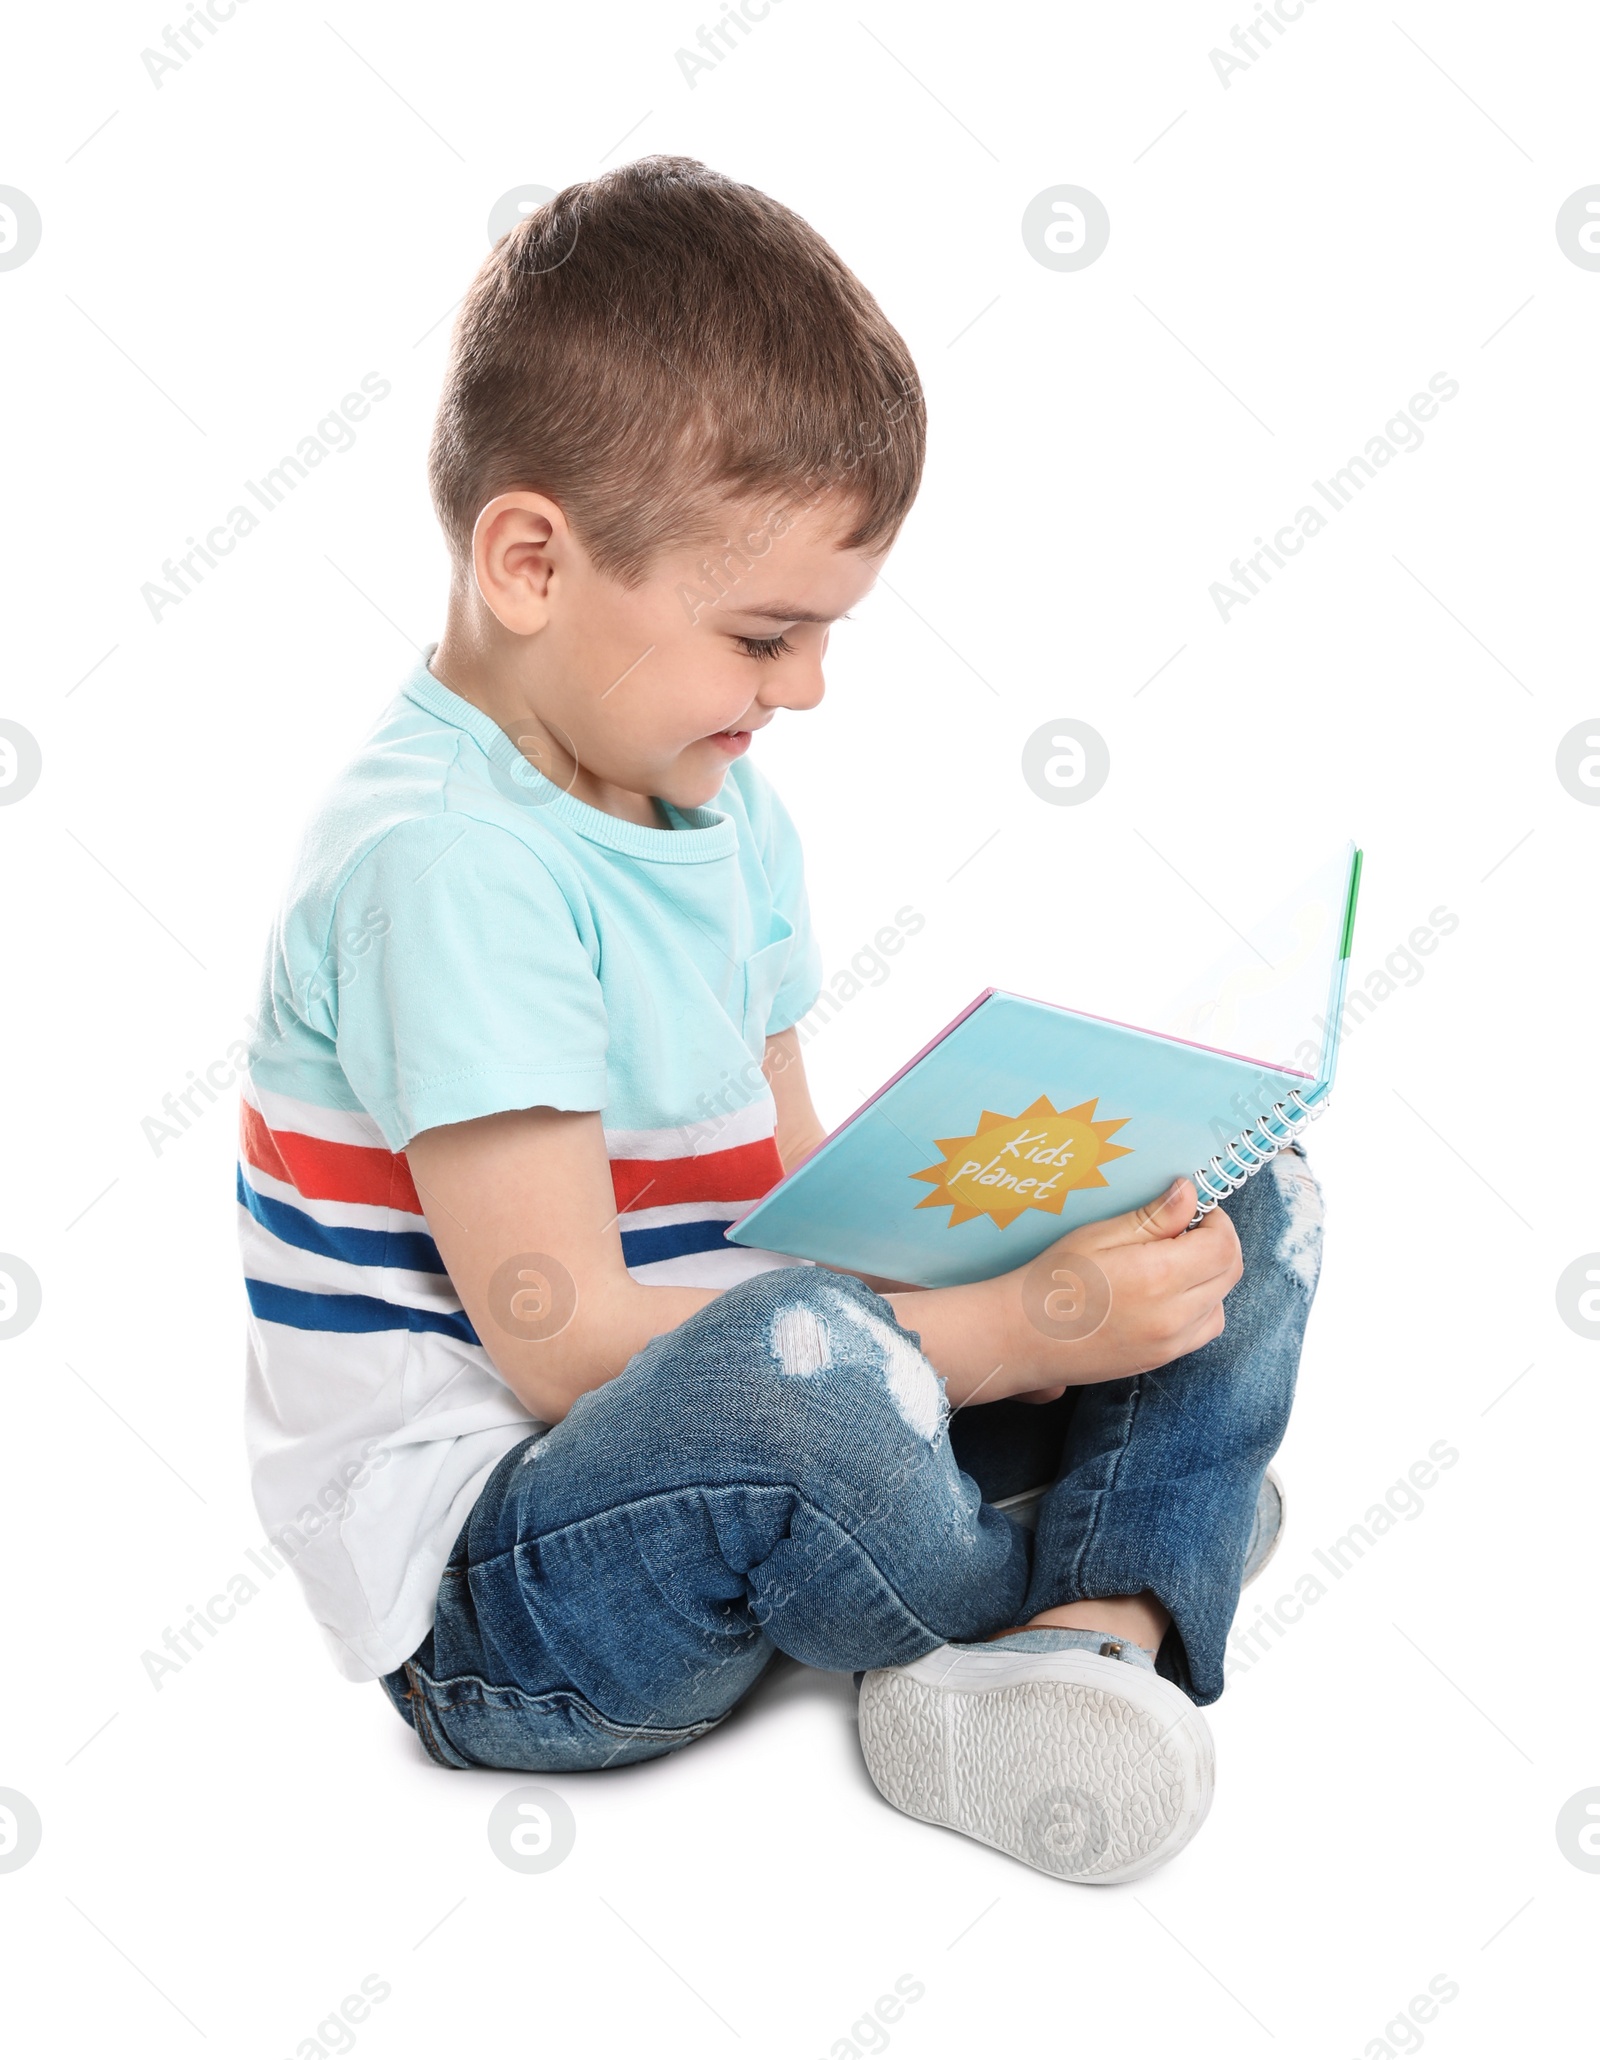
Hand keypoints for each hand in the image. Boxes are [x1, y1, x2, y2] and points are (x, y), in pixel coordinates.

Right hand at [996, 1176, 1242, 1394]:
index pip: (1223, 1246)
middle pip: (1229, 1275)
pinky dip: (1200, 1308)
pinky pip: (1203, 1330)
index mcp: (1158, 1277)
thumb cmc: (1052, 1280)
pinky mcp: (1160, 1360)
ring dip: (1211, 1278)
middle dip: (1218, 1245)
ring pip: (1221, 1305)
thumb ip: (1152, 1217)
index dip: (1217, 1222)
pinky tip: (1167, 1295)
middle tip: (1185, 1230)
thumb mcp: (1098, 1235)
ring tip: (1174, 1263)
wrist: (1021, 1337)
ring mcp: (1169, 1344)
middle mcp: (1172, 1316)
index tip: (1196, 1211)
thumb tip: (1190, 1193)